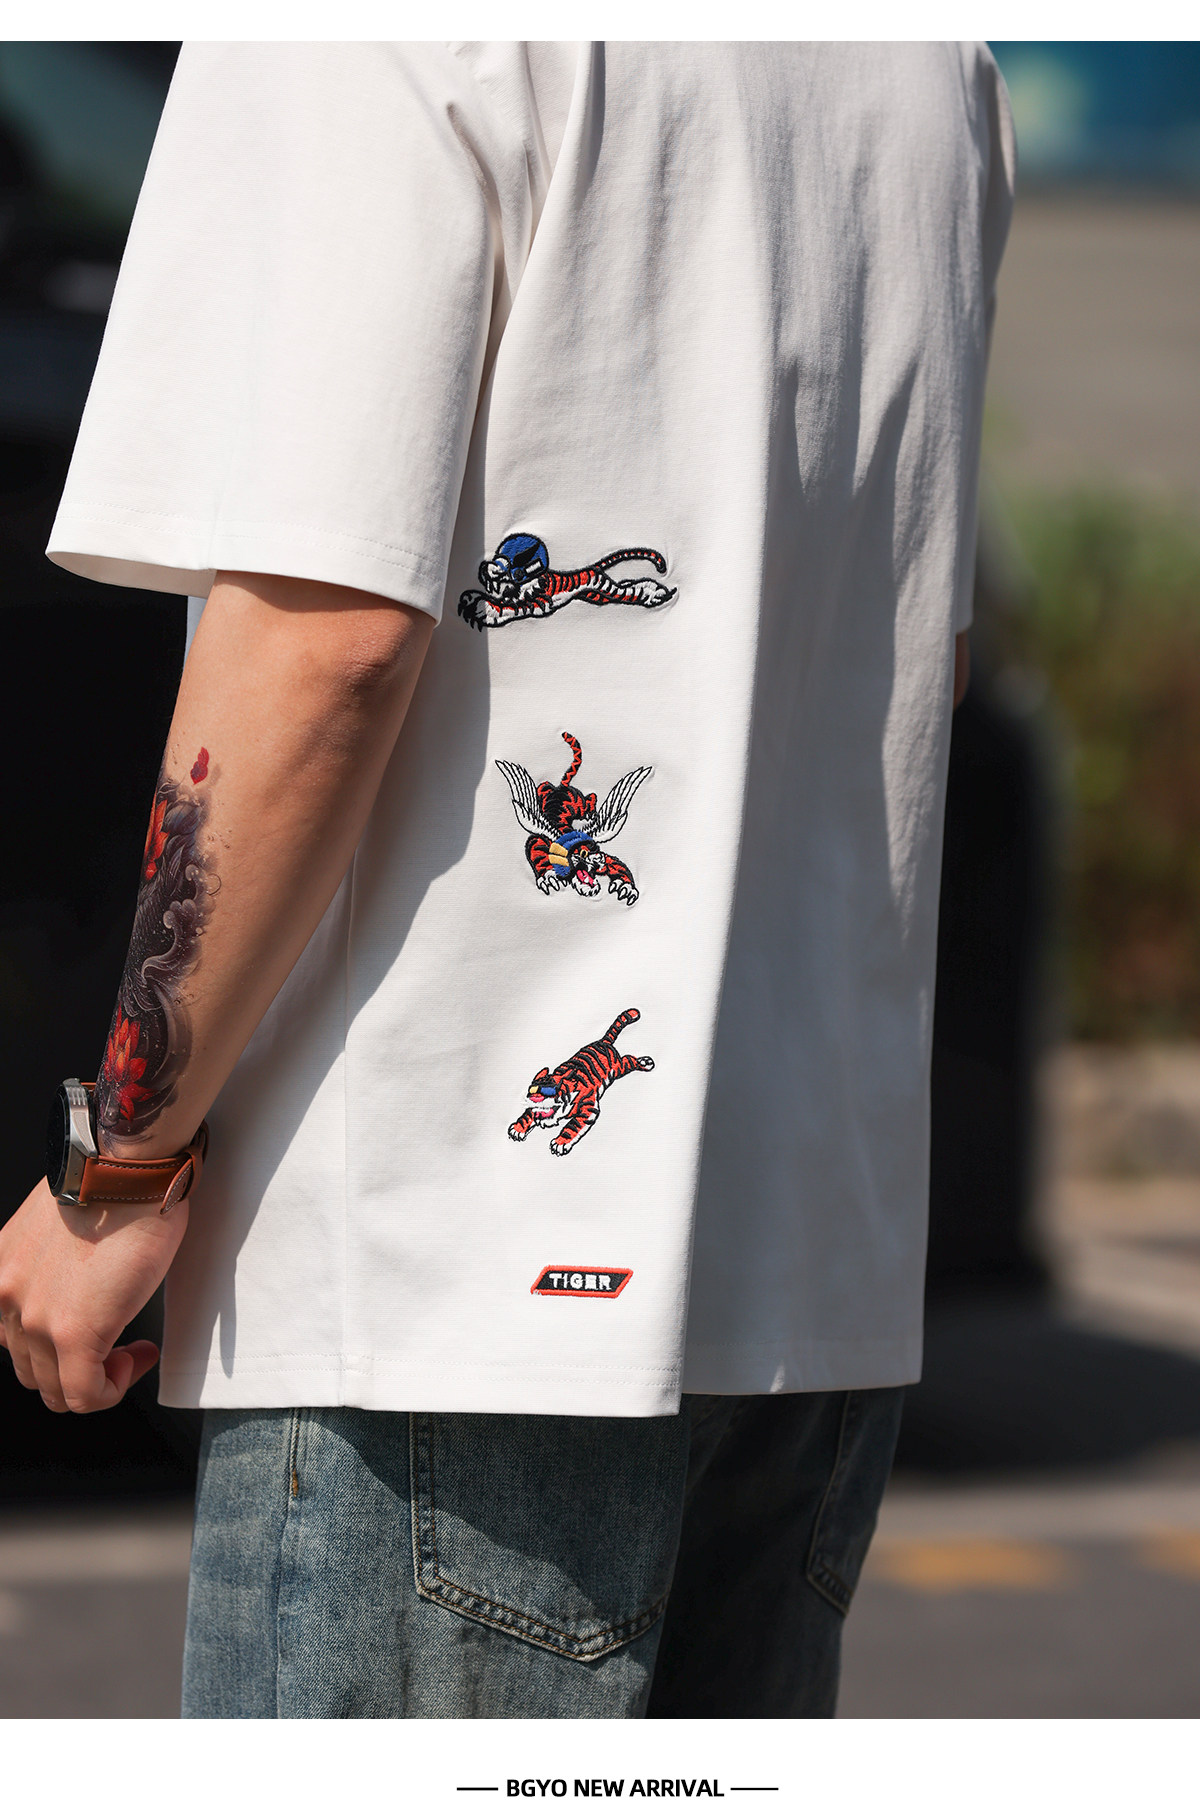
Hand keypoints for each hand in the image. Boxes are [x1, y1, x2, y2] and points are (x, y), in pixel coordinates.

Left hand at [0, 1176, 188, 1412]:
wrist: (127, 1168)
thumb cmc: (109, 1183)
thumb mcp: (57, 1231)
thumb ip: (51, 1270)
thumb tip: (81, 1290)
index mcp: (1, 1274)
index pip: (14, 1340)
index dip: (54, 1348)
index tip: (90, 1332)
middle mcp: (8, 1299)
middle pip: (33, 1370)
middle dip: (76, 1367)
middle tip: (116, 1347)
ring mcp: (37, 1320)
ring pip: (58, 1388)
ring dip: (99, 1376)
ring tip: (130, 1349)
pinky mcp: (74, 1334)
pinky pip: (85, 1395)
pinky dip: (112, 1389)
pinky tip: (136, 1358)